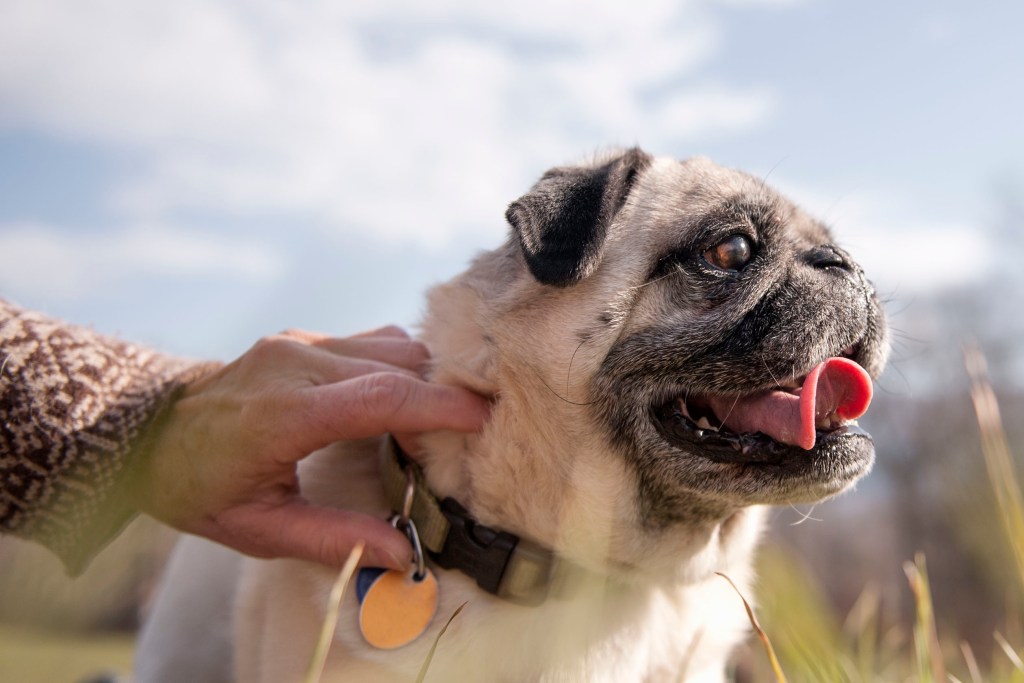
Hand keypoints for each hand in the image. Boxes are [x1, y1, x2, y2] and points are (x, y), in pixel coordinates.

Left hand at [132, 326, 488, 569]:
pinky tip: (400, 398)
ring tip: (433, 424)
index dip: (441, 406)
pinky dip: (400, 367)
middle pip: (400, 364)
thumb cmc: (198, 486)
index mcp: (285, 413)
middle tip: (464, 438)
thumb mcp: (258, 528)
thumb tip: (402, 552)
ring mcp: (300, 342)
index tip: (484, 421)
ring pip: (393, 344)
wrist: (147, 431)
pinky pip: (373, 340)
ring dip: (424, 379)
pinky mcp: (303, 337)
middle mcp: (297, 363)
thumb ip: (333, 538)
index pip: (382, 396)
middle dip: (442, 396)